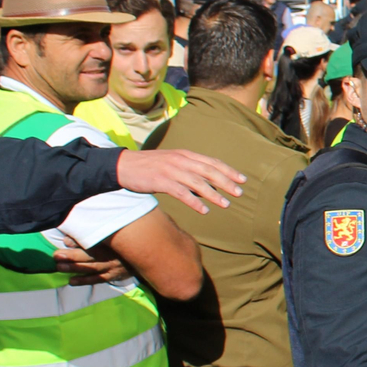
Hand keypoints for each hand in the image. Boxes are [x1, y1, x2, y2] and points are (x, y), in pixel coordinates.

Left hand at [51, 240, 133, 283]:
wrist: (146, 254)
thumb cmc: (124, 243)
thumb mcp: (112, 236)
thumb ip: (92, 236)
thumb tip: (68, 240)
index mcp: (112, 243)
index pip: (95, 241)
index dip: (79, 241)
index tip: (65, 241)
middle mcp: (112, 255)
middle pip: (91, 256)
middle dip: (73, 256)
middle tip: (56, 256)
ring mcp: (113, 267)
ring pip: (92, 268)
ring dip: (75, 268)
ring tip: (59, 267)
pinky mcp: (113, 276)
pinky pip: (98, 279)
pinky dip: (84, 280)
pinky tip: (72, 281)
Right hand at [116, 149, 245, 213]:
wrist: (123, 165)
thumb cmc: (150, 167)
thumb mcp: (172, 163)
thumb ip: (190, 170)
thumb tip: (209, 184)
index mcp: (185, 155)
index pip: (212, 162)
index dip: (228, 170)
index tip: (242, 180)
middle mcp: (181, 160)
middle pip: (209, 171)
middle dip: (226, 182)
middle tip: (239, 193)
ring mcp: (171, 170)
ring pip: (198, 182)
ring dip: (214, 194)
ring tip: (226, 204)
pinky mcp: (160, 181)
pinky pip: (181, 193)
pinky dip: (194, 202)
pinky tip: (204, 211)